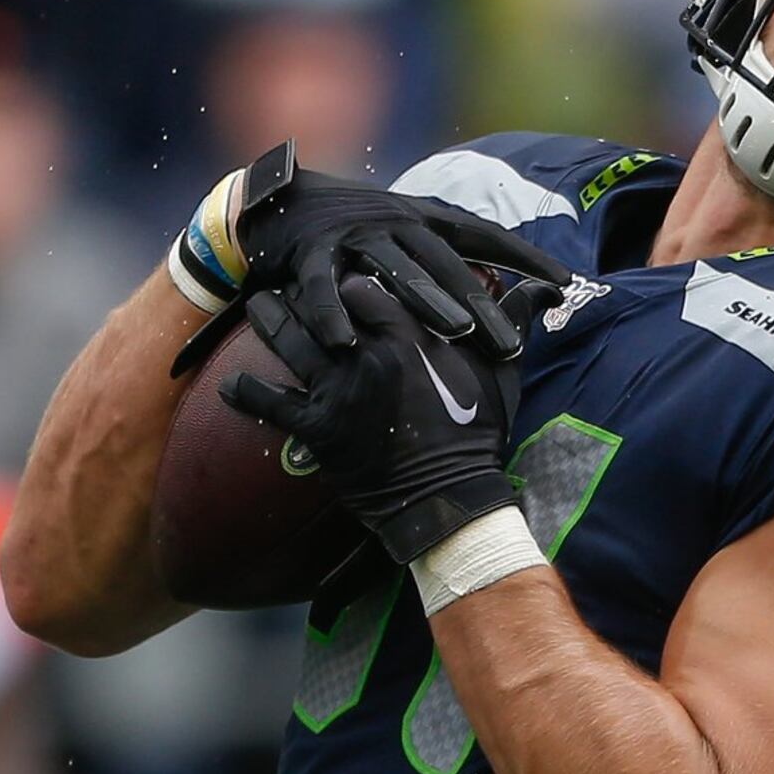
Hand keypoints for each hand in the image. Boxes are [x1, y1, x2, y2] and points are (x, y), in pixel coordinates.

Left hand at [221, 274, 554, 561]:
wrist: (450, 503)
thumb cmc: (479, 438)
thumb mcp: (501, 375)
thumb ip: (514, 323)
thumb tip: (545, 288)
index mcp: (409, 337)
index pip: (370, 286)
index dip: (353, 277)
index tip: (344, 270)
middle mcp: (366, 356)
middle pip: (321, 304)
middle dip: (305, 288)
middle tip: (289, 274)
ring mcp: (337, 391)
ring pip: (289, 342)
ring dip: (269, 321)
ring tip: (259, 305)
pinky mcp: (316, 429)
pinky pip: (269, 405)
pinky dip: (247, 395)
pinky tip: (228, 385)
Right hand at [238, 141, 572, 359]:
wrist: (275, 202)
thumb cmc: (354, 232)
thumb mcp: (406, 238)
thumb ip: (452, 261)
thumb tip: (511, 290)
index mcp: (423, 219)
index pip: (485, 236)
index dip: (526, 257)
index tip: (566, 284)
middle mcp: (393, 221)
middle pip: (445, 266)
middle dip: (481, 304)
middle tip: (509, 344)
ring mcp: (352, 235)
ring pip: (395, 271)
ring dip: (425, 300)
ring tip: (454, 331)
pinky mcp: (309, 253)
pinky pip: (322, 288)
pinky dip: (332, 314)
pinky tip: (345, 344)